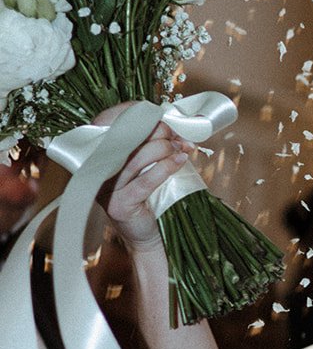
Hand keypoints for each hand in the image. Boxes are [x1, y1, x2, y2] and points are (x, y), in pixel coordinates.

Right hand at [100, 108, 191, 251]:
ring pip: (136, 157)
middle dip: (157, 131)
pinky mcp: (119, 204)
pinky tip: (181, 160)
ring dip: (165, 148)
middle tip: (177, 135)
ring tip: (181, 148)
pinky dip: (166, 167)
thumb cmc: (147, 195)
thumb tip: (173, 122)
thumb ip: (150, 141)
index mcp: (96, 152)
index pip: (110, 121)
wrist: (147, 234)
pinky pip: (145, 180)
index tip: (160, 114)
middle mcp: (95, 167)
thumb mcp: (144, 163)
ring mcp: (105, 187)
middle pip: (125, 137)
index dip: (136, 113)